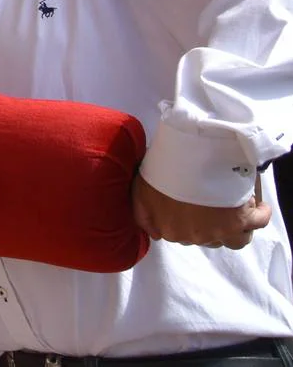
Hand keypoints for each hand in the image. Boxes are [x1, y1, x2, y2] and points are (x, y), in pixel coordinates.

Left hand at [132, 172, 271, 248]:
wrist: (188, 161)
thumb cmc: (162, 173)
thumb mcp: (141, 192)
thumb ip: (143, 216)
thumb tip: (154, 234)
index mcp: (170, 231)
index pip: (177, 236)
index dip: (183, 221)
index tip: (188, 207)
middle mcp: (196, 237)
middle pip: (205, 237)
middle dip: (206, 224)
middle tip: (208, 205)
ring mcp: (221, 231)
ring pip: (233, 239)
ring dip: (233, 228)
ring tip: (233, 210)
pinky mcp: (242, 220)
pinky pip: (258, 222)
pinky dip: (260, 214)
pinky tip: (258, 206)